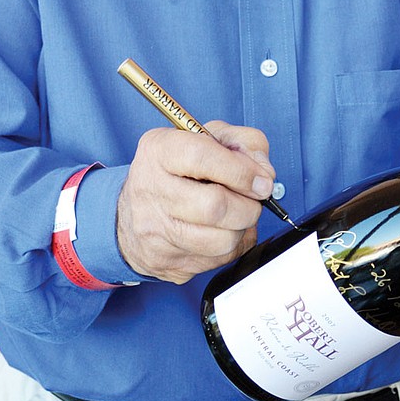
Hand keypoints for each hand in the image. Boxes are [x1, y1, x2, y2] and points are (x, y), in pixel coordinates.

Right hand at [116, 121, 275, 283]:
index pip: (202, 158)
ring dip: (243, 227)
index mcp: (159, 151)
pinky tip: (223, 230)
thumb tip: (264, 174)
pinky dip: (233, 245)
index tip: (261, 181)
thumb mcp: (208, 138)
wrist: (135, 211)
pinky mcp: (165, 262)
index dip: (241, 171)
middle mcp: (151, 190)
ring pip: (221, 240)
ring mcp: (155, 230)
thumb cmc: (178, 170)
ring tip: (237, 214)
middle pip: (215, 206)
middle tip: (253, 199)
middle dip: (249, 205)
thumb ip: (244, 143)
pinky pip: (218, 260)